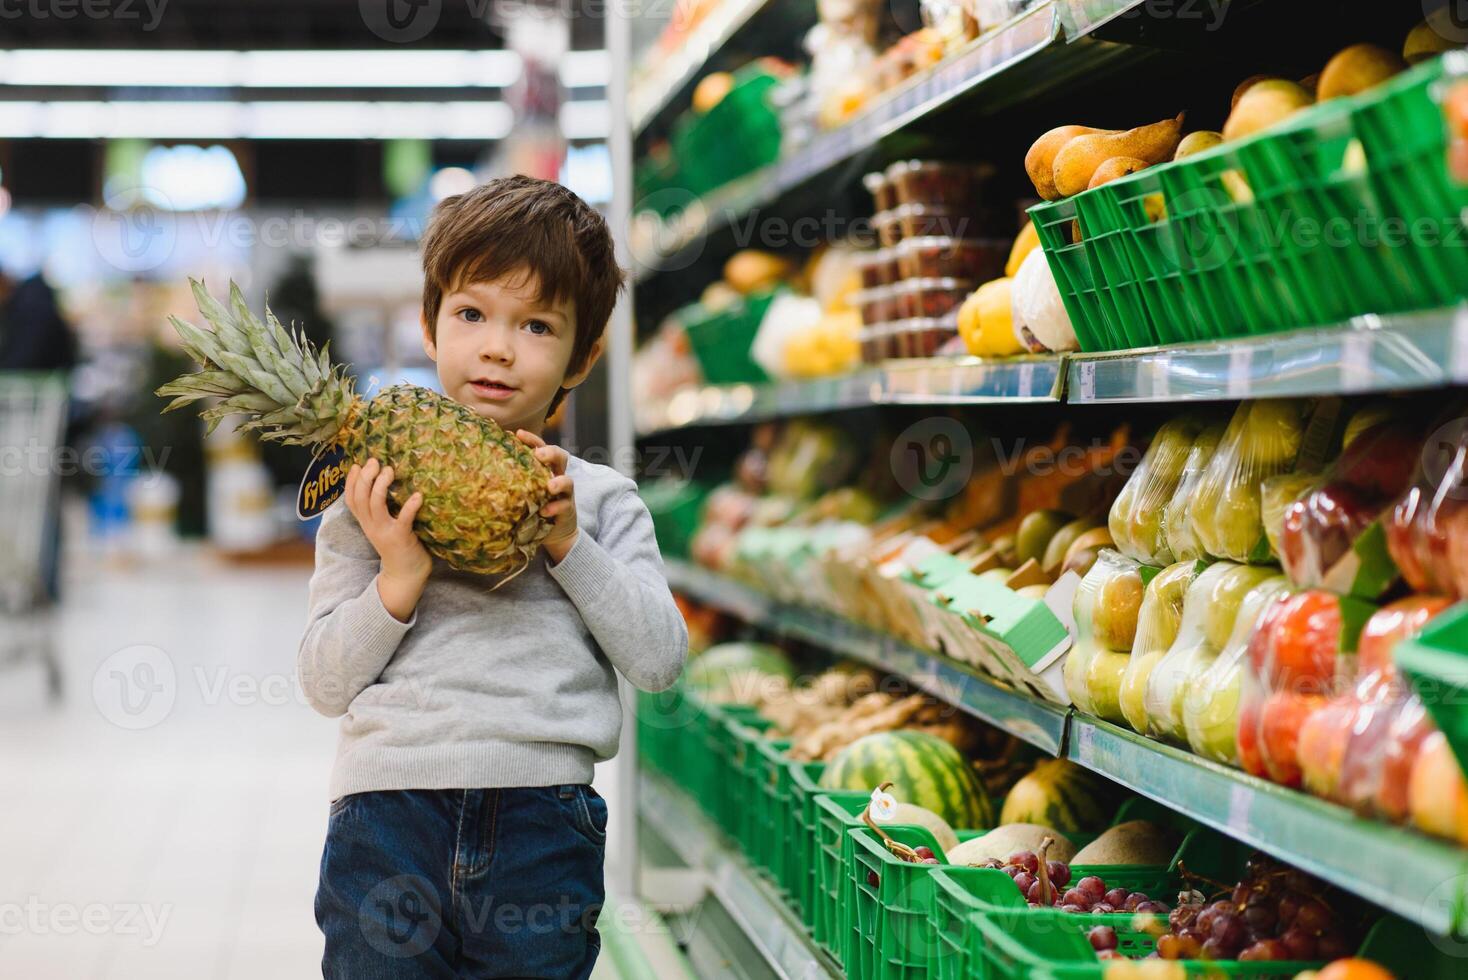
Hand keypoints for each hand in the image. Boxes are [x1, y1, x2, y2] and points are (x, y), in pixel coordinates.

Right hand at [345, 458, 428, 621]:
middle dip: (365, 477)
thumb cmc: (400, 548)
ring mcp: (385, 532)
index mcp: (366, 523)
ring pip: (375, 505)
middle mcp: (372, 526)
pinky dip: (410, 506)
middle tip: (375, 462)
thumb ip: (381, 512)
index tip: (357, 464)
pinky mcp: (401, 538)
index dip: (351, 482)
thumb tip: (385, 487)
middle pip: (360, 499)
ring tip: (390, 471)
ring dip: (381, 486)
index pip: (351, 500)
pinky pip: (403, 520)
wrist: (405, 576)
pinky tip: (418, 496)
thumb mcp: (384, 528)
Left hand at [515, 430, 576, 563]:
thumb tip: (481, 465)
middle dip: (550, 453)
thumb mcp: (523, 489)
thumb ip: (511, 478)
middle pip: (561, 457)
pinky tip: (544, 511)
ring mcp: (564, 493)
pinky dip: (555, 507)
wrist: (555, 531)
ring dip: (559, 482)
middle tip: (539, 455)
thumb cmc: (534, 505)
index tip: (518, 433)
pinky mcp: (567, 510)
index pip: (541, 447)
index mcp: (545, 468)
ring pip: (568, 482)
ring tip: (549, 486)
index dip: (532, 439)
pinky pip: (564, 506)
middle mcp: (557, 476)